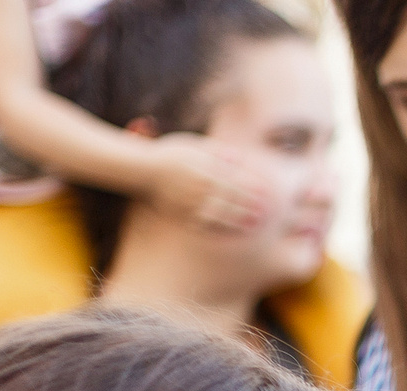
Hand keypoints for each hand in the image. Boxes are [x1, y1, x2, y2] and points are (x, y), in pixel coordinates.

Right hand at [144, 134, 268, 233]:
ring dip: (238, 220)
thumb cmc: (170, 153)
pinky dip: (217, 227)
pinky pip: (203, 223)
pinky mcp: (182, 212)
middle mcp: (199, 187)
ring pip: (219, 214)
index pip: (234, 182)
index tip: (264, 195)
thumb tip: (238, 156)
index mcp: (204, 169)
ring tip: (252, 225)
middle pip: (230, 199)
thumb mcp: (192, 144)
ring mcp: (191, 201)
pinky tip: (229, 231)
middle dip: (248, 207)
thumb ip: (215, 150)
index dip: (250, 190)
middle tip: (263, 214)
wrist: (142, 169)